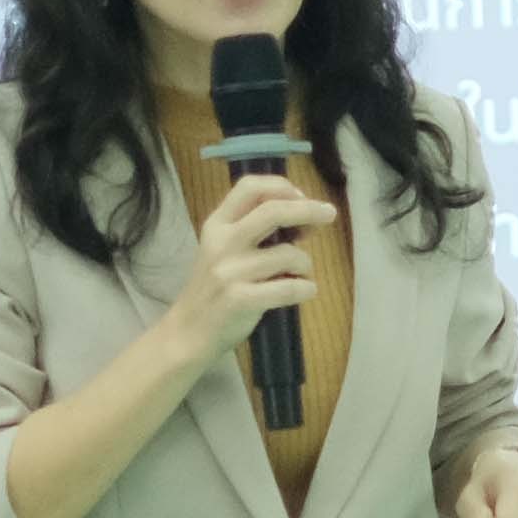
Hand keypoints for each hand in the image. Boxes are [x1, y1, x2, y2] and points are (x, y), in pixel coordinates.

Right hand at [152, 166, 331, 376]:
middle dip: (308, 209)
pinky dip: (306, 289)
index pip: (250, 187)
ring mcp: (230, 271)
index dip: (281, 187)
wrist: (188, 331)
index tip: (300, 197)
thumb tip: (306, 218)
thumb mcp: (224, 250)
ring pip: (289, 255)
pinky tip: (305, 291)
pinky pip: (289, 288)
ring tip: (300, 275)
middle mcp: (222, 242)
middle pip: (273, 211)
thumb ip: (256, 231)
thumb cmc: (214, 288)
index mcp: (217, 224)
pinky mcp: (240, 299)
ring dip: (305, 264)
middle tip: (330, 213)